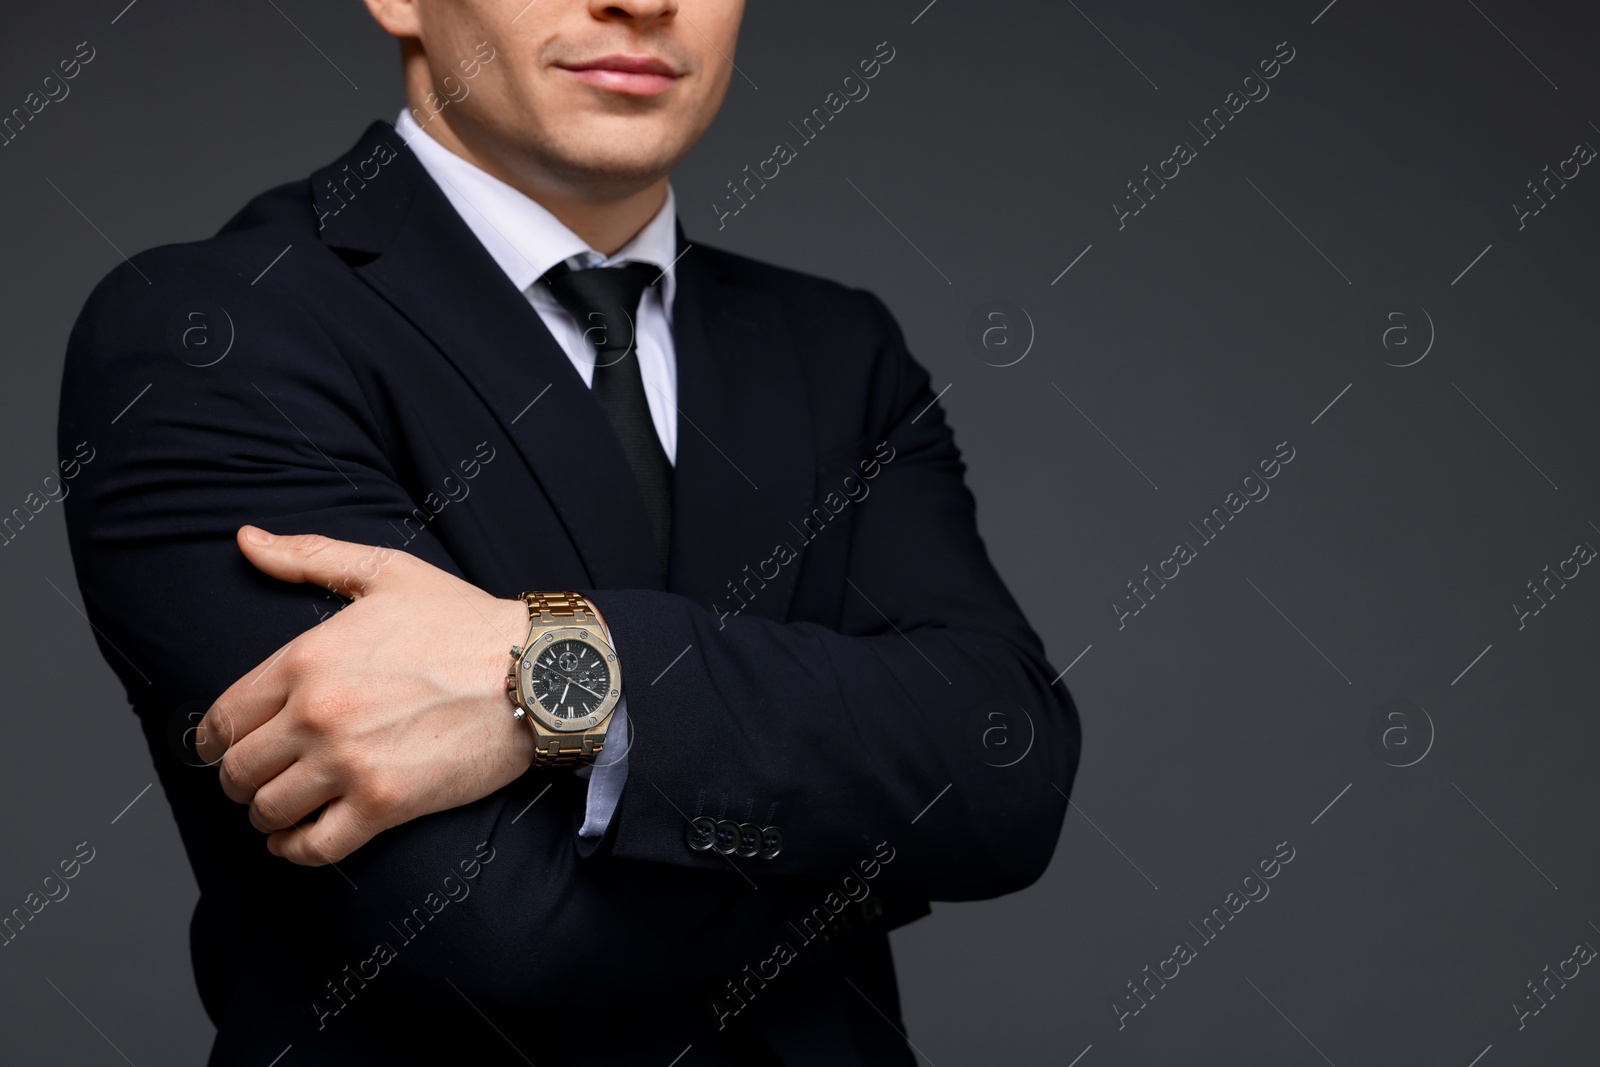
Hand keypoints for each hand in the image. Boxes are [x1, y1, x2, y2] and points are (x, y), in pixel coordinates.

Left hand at [196, 527, 535, 865]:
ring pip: (268, 811)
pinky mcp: (384, 805)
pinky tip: (299, 840)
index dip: (216, 740)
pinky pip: (314, 847)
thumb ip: (310, 556)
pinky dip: (297, 851)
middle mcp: (316, 713)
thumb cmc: (466, 621)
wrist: (536, 672)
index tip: (230, 747)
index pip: (222, 718)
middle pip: (237, 771)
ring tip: (283, 809)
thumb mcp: (388, 572)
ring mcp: (348, 762)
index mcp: (305, 658)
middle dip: (241, 780)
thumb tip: (246, 540)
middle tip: (262, 780)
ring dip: (268, 816)